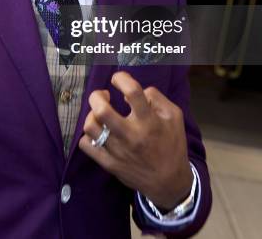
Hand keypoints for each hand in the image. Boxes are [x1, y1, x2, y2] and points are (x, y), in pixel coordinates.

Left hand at [79, 71, 192, 209]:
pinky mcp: (109, 164)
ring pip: (91, 127)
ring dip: (91, 114)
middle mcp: (131, 135)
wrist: (169, 182)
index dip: (121, 78)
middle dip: (97, 96)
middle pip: (102, 110)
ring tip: (99, 113)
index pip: (132, 92)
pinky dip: (88, 135)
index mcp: (149, 121)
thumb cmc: (172, 144)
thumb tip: (132, 91)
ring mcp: (117, 151)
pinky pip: (86, 146)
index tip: (118, 79)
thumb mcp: (174, 116)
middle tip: (103, 95)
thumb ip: (156, 98)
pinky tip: (98, 132)